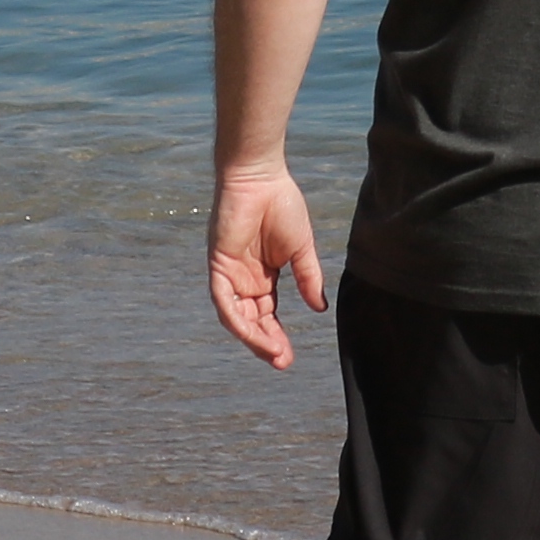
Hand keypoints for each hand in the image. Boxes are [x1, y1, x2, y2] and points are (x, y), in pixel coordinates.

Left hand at [211, 163, 329, 367]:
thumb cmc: (282, 205)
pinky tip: (251, 333)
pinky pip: (223, 300)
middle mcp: (244, 280)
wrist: (261, 178)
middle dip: (265, 343)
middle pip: (251, 321)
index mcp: (263, 276)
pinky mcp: (218, 265)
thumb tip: (320, 308)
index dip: (276, 336)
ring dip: (252, 337)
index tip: (289, 357)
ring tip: (273, 353)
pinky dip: (236, 318)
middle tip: (282, 362)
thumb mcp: (302, 249)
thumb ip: (309, 278)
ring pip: (236, 317)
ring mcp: (230, 274)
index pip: (267, 315)